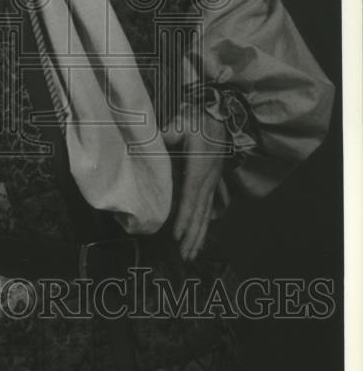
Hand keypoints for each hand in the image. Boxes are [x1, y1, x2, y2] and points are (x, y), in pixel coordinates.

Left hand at [172, 115, 227, 260]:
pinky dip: (207, 221)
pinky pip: (212, 205)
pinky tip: (204, 233)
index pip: (190, 198)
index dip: (184, 218)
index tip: (178, 236)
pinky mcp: (215, 180)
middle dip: (192, 236)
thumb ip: (167, 137)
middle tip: (185, 257)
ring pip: (207, 213)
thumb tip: (153, 144)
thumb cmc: (196, 120)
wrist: (218, 113)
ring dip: (200, 234)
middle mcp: (208, 180)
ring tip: (192, 254)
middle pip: (200, 213)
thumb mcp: (180, 125)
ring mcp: (214, 181)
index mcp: (199, 169)